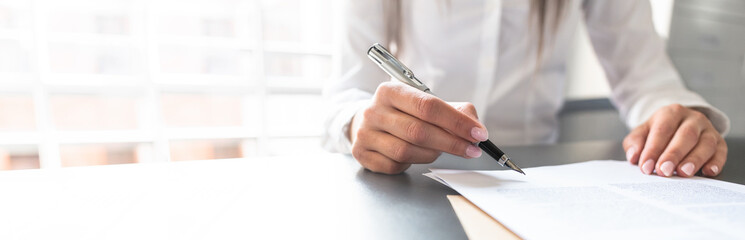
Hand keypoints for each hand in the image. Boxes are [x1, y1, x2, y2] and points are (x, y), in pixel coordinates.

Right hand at [348, 82, 487, 173]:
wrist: (367, 122)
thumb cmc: (403, 113)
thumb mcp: (425, 103)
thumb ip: (453, 111)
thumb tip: (475, 126)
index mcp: (390, 91)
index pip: (428, 106)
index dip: (456, 122)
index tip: (478, 134)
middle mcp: (374, 111)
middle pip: (419, 131)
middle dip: (451, 143)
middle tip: (472, 150)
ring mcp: (365, 133)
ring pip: (407, 151)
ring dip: (432, 154)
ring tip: (440, 150)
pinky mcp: (361, 153)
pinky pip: (395, 165)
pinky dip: (411, 163)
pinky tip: (416, 155)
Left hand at [623, 104, 726, 176]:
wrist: (679, 125)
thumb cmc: (658, 132)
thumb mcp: (642, 133)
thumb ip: (635, 143)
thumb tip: (634, 156)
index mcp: (671, 113)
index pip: (662, 130)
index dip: (653, 149)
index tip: (646, 166)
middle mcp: (693, 119)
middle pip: (686, 135)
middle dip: (674, 154)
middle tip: (664, 171)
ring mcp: (708, 129)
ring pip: (706, 143)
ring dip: (695, 160)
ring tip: (683, 173)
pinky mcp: (720, 142)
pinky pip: (721, 152)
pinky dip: (716, 163)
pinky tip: (708, 172)